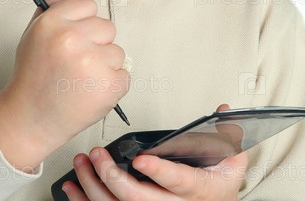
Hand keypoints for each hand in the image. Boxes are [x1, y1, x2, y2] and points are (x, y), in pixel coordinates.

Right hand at [0, 0, 128, 170]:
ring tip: (82, 79)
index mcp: (52, 22)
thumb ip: (56, 8)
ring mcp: (91, 62)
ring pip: (117, 51)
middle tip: (76, 62)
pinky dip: (112, 85)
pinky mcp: (108, 85)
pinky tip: (90, 91)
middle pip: (106, 27)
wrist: (30, 119)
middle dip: (96, 43)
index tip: (76, 35)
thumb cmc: (33, 78)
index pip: (86, 3)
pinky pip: (124, 75)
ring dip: (105, 65)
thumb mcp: (34, 34)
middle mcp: (71, 38)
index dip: (83, 21)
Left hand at [63, 104, 246, 199]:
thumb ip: (228, 135)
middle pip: (139, 199)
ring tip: (83, 164)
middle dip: (114, 176)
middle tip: (99, 155)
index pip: (178, 181)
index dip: (159, 171)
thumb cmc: (218, 186)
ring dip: (94, 187)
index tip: (141, 158)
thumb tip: (223, 111)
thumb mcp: (231, 161)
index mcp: (198, 190)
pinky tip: (73, 187)